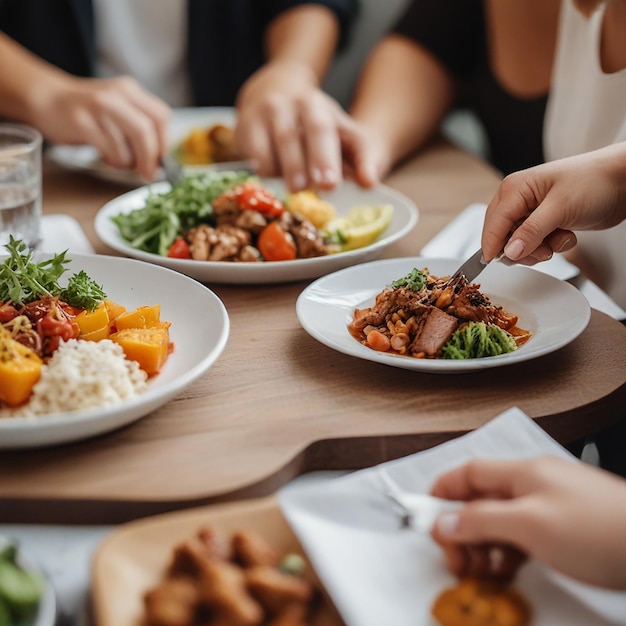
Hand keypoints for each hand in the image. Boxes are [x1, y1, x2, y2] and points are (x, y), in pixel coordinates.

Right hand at [31, 75, 169, 180]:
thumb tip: (160, 160)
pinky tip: (104, 154)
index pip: (161, 116)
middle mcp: (116, 95)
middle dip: (150, 159)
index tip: (161, 161)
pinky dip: (112, 160)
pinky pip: (109, 151)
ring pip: (127, 146)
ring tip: (116, 158)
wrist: (47, 98)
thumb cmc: (89, 112)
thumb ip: (140, 127)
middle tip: (148, 174)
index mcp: (130, 91)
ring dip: (126, 162)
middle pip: (146, 131)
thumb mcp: (120, 109)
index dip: (165, 143)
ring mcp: (98, 106)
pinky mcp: (82, 122)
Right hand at [235, 60, 379, 191]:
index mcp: (316, 105)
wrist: (272, 90)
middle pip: (295, 135)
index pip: (323, 129)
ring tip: (296, 189)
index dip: (327, 158)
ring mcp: (263, 113)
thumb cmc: (314, 122)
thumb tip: (370, 182)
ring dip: (285, 169)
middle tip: (313, 188)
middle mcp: (288, 104)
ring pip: (272, 143)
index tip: (331, 184)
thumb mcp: (342, 132)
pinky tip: (273, 176)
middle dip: (303, 163)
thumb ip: (361, 156)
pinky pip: (253, 152)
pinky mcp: (245, 126)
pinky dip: (264, 168)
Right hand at [430, 456, 625, 589]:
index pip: (468, 473)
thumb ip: (482, 521)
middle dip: (463, 529)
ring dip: (486, 545)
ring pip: (502, 521)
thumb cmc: (598, 531)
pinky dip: (510, 552)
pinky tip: (511, 570)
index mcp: (523, 473)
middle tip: (459, 561)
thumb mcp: (531, 526)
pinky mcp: (567, 529)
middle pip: (482, 500)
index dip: (442, 491)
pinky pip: (524, 535)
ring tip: (487, 572)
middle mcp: (534, 484)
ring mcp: (551, 506)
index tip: (425, 517)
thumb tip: (445, 521)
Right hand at [481, 143, 625, 263]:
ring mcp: (530, 213)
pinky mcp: (543, 223)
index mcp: (514, 189)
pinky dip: (552, 246)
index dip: (494, 246)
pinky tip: (566, 235)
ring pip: (519, 245)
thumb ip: (531, 232)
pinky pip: (536, 244)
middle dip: (523, 248)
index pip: (493, 224)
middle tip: (543, 249)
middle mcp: (518, 201)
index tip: (495, 263)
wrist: (622, 181)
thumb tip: (508, 252)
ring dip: (540, 248)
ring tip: (560, 239)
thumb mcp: (560, 208)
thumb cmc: (593, 182)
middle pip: (503, 237)